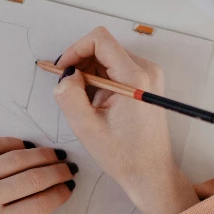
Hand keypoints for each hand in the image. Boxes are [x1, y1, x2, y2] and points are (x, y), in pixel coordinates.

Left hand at [0, 138, 75, 213]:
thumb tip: (36, 199)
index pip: (40, 203)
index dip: (59, 194)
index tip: (68, 188)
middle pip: (34, 178)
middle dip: (56, 171)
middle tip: (67, 167)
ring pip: (17, 158)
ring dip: (40, 155)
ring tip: (52, 154)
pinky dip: (11, 143)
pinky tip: (23, 145)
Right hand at [53, 27, 197, 213]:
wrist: (150, 173)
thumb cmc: (123, 155)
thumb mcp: (86, 127)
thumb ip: (69, 95)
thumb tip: (66, 74)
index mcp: (134, 78)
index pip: (99, 40)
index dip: (75, 50)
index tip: (62, 70)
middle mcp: (146, 70)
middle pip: (103, 47)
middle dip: (80, 63)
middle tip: (69, 90)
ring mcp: (148, 76)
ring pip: (107, 57)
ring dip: (89, 73)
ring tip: (85, 102)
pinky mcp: (146, 83)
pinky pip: (115, 68)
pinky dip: (99, 79)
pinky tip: (97, 103)